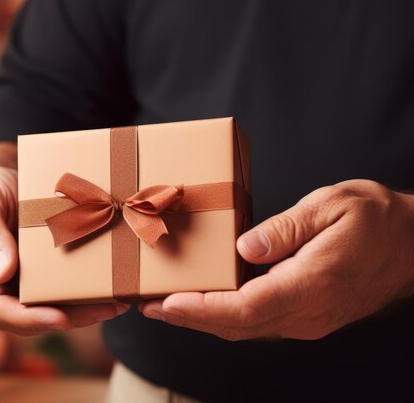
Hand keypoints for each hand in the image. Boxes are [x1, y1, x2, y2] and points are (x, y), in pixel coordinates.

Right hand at [0, 166, 128, 335]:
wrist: (9, 176)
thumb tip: (1, 273)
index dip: (28, 319)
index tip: (60, 317)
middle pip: (29, 318)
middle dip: (68, 318)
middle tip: (104, 310)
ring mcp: (22, 282)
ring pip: (51, 308)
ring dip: (84, 311)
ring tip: (116, 305)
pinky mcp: (44, 274)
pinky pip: (63, 291)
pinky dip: (87, 294)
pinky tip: (113, 290)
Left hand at [141, 179, 413, 339]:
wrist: (411, 244)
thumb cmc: (373, 218)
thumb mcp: (331, 206)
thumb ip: (287, 229)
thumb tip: (245, 247)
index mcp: (313, 283)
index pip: (247, 307)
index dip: (203, 309)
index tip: (168, 304)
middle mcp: (308, 311)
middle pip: (238, 325)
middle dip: (189, 319)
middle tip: (147, 307)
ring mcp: (308, 318)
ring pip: (245, 328)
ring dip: (202, 320)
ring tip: (164, 306)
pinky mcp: (306, 315)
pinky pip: (257, 322)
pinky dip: (224, 316)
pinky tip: (204, 303)